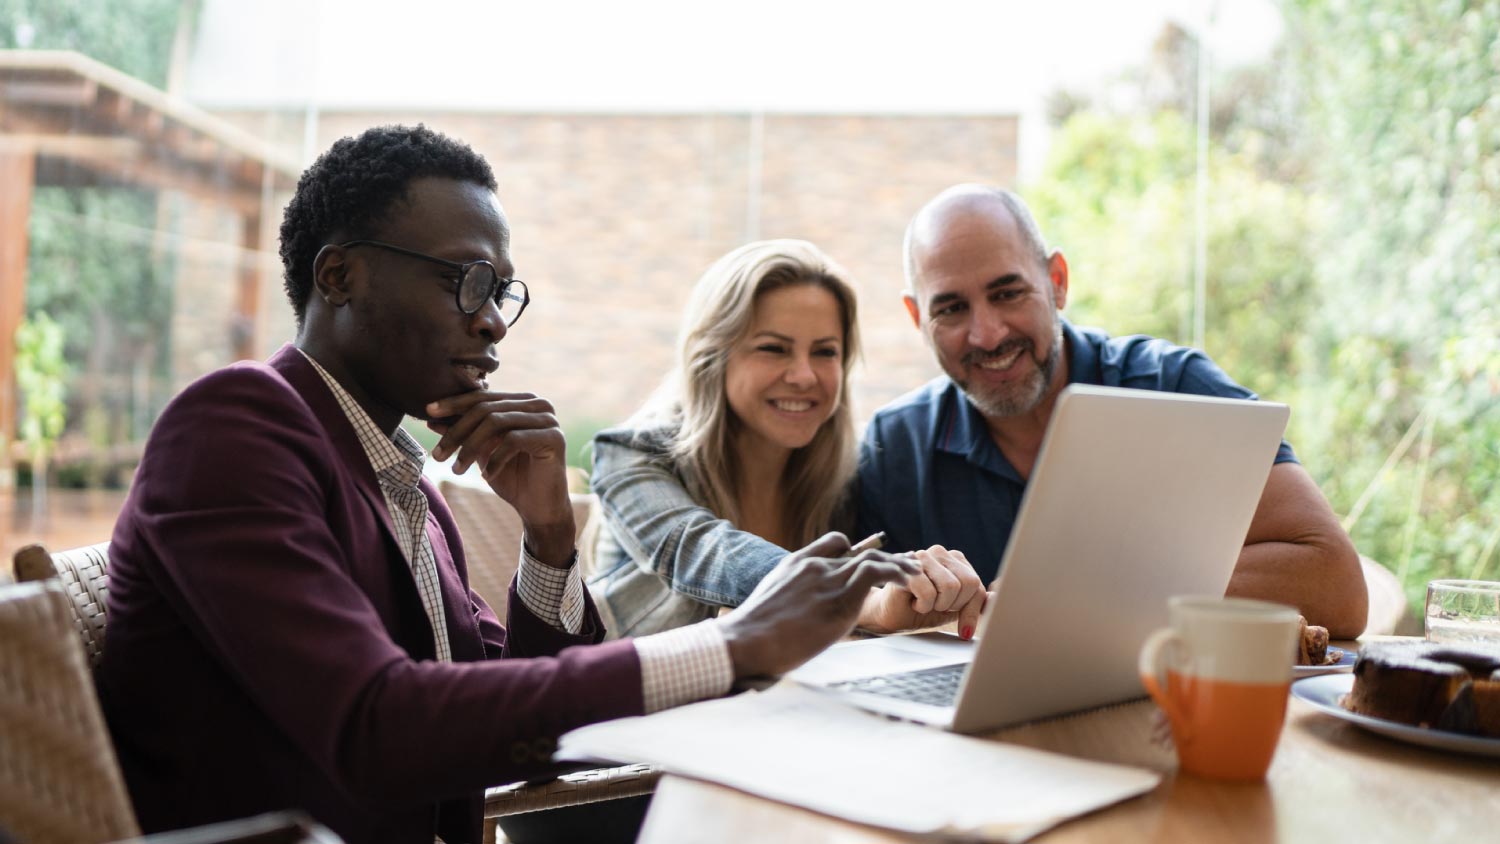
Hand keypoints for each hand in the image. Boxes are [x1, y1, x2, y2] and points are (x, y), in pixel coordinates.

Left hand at [426, 391, 574, 565]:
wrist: (539, 508)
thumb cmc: (511, 478)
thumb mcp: (480, 452)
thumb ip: (462, 432)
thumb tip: (431, 418)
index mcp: (522, 401)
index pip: (483, 396)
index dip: (454, 403)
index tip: (428, 412)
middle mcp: (538, 404)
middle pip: (487, 409)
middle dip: (458, 431)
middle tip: (437, 454)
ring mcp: (549, 420)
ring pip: (497, 422)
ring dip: (470, 447)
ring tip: (457, 470)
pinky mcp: (555, 438)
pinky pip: (513, 440)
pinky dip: (494, 459)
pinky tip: (486, 476)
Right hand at [717, 533, 920, 678]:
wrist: (745, 640)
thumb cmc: (751, 636)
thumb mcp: (770, 607)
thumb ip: (789, 603)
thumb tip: (795, 622)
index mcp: (796, 564)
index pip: (834, 543)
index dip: (856, 550)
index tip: (871, 562)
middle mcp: (815, 566)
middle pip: (860, 552)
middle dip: (886, 558)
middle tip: (905, 565)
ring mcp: (827, 580)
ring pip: (873, 559)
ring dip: (898, 565)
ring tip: (914, 573)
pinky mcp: (840, 599)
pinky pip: (875, 573)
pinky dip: (895, 573)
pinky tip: (907, 582)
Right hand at [857, 545, 987, 638]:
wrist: (890, 614)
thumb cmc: (922, 609)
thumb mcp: (955, 609)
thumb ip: (976, 602)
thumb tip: (996, 598)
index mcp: (955, 558)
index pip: (977, 585)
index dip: (971, 610)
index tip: (963, 627)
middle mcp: (939, 552)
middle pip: (968, 583)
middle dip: (953, 605)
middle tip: (936, 607)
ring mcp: (922, 557)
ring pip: (950, 587)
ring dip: (937, 605)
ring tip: (925, 603)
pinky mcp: (906, 568)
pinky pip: (929, 592)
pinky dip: (923, 606)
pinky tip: (914, 602)